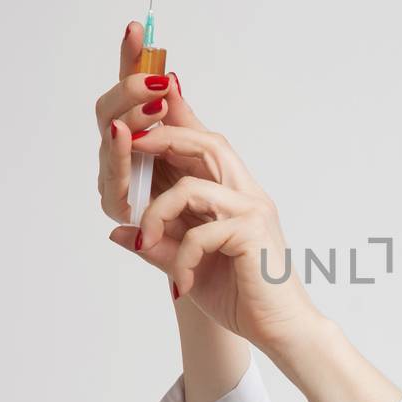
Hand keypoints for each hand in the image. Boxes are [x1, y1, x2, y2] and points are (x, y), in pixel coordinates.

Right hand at [95, 20, 194, 223]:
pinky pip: (116, 175)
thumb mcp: (199, 151)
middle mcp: (121, 153)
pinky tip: (123, 132)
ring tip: (148, 100)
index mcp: (140, 134)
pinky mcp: (119, 207)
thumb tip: (172, 77)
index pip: (131, 91)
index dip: (131, 60)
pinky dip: (120, 153)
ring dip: (129, 115)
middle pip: (110, 108)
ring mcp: (116, 178)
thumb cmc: (203, 204)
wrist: (213, 257)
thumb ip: (181, 118)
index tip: (137, 28)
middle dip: (129, 88)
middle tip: (155, 81)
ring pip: (111, 135)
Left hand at [96, 22, 321, 354]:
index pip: (199, 135)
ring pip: (197, 177)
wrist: (282, 331)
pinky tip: (180, 283)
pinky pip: (200, 230)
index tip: (155, 70)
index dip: (177, 103)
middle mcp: (243, 189)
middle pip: (203, 139)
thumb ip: (158, 241)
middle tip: (126, 141)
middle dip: (160, 133)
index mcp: (227, 190)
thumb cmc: (240, 296)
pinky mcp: (251, 232)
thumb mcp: (185, 265)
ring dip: (161, 206)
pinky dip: (181, 257)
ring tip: (149, 237)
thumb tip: (118, 227)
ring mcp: (250, 208)